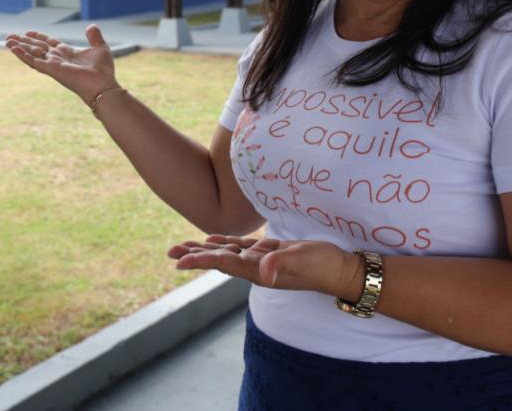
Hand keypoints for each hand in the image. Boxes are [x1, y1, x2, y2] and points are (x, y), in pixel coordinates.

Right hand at [5, 26, 117, 104]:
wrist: (104, 85)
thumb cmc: (103, 71)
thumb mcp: (100, 48)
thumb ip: (94, 36)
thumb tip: (91, 26)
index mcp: (67, 53)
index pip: (49, 43)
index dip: (38, 37)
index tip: (28, 32)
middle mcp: (58, 59)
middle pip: (37, 48)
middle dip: (23, 42)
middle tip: (9, 37)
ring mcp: (53, 65)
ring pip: (32, 54)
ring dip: (19, 48)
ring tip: (6, 42)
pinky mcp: (52, 70)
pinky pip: (34, 62)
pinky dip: (23, 55)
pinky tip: (14, 49)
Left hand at [168, 234, 360, 296]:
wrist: (341, 270)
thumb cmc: (324, 265)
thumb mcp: (303, 260)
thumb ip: (283, 264)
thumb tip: (264, 272)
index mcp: (259, 271)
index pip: (223, 264)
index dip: (201, 260)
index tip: (179, 260)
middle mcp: (256, 268)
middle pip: (218, 260)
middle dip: (195, 255)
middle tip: (170, 251)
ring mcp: (262, 261)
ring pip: (227, 253)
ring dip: (205, 249)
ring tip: (183, 245)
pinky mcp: (270, 253)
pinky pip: (241, 248)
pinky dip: (225, 243)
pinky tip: (214, 240)